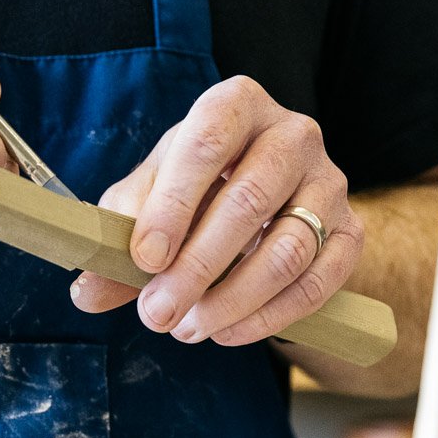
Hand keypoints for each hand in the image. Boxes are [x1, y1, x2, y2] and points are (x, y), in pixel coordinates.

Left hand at [71, 77, 363, 348]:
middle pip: (250, 201)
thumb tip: (86, 293)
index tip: (144, 259)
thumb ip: (117, 242)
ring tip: (187, 329)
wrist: (266, 205)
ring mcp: (329, 183)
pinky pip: (317, 283)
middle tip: (156, 315)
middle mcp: (292, 134)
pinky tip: (227, 332)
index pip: (208, 143)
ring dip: (232, 300)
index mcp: (236, 105)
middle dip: (197, 267)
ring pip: (288, 249)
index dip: (174, 204)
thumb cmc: (196, 192)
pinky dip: (269, 317)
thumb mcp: (148, 201)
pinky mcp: (351, 233)